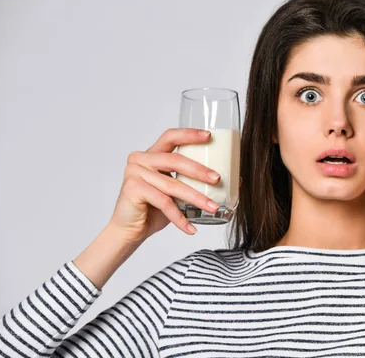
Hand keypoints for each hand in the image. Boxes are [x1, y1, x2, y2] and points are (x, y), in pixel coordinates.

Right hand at [107, 128, 220, 244]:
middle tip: (218, 179)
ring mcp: (134, 173)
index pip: (171, 136)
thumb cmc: (154, 210)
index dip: (190, 134)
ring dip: (196, 198)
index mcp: (152, 154)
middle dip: (199, 170)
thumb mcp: (178, 193)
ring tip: (213, 208)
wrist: (129, 231)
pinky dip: (180, 218)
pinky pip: (163, 203)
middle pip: (175, 159)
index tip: (209, 136)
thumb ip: (195, 183)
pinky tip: (191, 228)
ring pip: (172, 185)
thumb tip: (234, 180)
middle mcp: (140, 159)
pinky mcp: (133, 189)